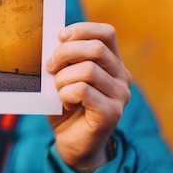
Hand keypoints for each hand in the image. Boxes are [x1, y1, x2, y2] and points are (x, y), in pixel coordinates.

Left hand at [46, 22, 131, 172]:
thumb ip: (63, 59)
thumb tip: (53, 41)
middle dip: (64, 53)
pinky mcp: (112, 113)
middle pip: (95, 48)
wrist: (72, 143)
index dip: (82, 30)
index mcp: (112, 63)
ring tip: (59, 91)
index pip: (106, 33)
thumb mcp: (63, 76)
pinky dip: (66, 93)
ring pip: (88, 69)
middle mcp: (122, 76)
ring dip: (63, 78)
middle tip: (50, 67)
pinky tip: (66, 104)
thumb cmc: (65, 106)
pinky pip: (83, 90)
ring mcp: (120, 95)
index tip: (59, 37)